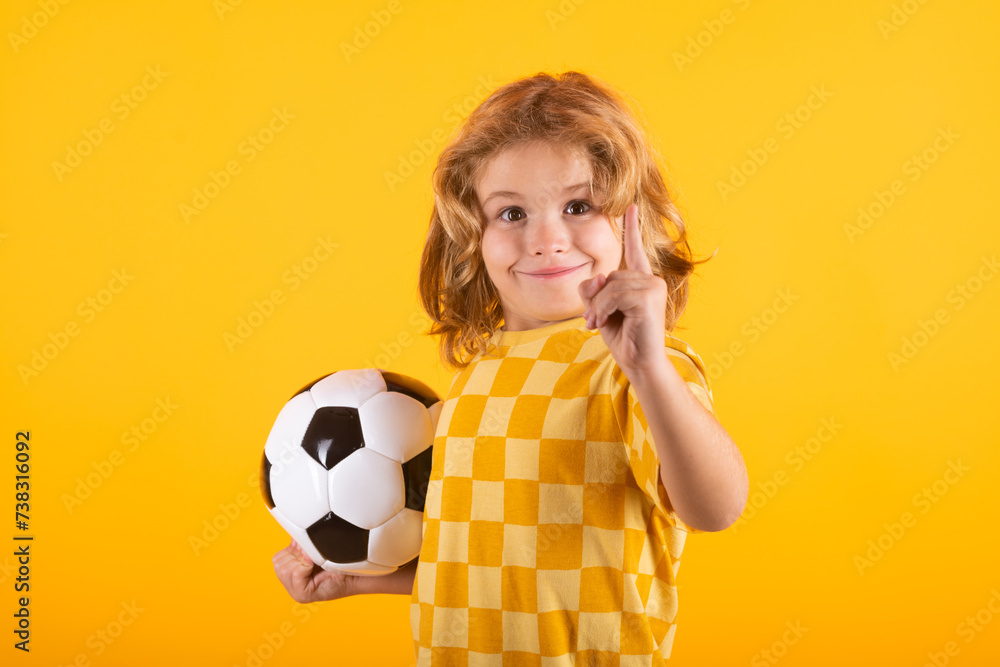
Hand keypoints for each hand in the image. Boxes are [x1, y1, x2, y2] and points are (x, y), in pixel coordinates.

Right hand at [272, 540, 354, 602]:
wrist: (355, 574)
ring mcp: (295, 592)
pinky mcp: (303, 595)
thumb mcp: (314, 550)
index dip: (290, 549)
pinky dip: (305, 566)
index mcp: (291, 574)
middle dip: (295, 555)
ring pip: (285, 569)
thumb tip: (293, 528)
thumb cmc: (338, 561)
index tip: (305, 549)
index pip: (277, 559)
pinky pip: (296, 573)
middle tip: (312, 556)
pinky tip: (316, 565)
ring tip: (315, 561)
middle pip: (279, 564)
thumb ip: (301, 544)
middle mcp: (291, 586)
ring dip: (301, 560)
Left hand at [578, 204, 667, 379]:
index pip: (634, 251)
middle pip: (610, 274)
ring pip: (609, 285)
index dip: (632, 229)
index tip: (632, 208)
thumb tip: (596, 277)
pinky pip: (613, 295)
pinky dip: (602, 310)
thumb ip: (593, 290)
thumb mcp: (599, 310)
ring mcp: (652, 287)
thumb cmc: (622, 338)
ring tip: (595, 324)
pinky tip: (603, 324)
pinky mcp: (648, 297)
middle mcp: (651, 280)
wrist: (639, 363)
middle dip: (596, 298)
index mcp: (641, 281)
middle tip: (592, 320)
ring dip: (597, 307)